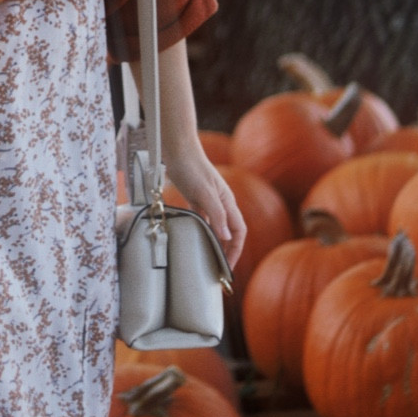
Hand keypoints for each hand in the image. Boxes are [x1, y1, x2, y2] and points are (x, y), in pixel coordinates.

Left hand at [162, 142, 245, 267]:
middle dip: (227, 250)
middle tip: (218, 268)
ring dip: (214, 241)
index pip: (239, 232)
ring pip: (216, 226)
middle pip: (229, 231)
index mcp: (228, 202)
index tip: (227, 267)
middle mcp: (221, 202)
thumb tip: (227, 237)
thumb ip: (217, 215)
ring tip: (207, 257)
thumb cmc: (192, 168)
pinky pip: (202, 218)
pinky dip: (201, 230)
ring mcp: (209, 200)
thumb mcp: (205, 193)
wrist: (178, 148)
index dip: (236, 250)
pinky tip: (194, 237)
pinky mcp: (196, 196)